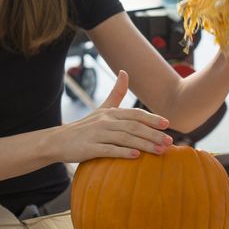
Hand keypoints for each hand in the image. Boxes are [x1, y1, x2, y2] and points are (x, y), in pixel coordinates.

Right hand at [51, 70, 172, 162]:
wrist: (58, 141)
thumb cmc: (85, 126)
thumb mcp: (101, 109)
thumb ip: (116, 92)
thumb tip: (125, 71)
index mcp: (110, 113)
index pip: (135, 114)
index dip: (151, 118)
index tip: (167, 124)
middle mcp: (105, 121)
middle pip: (133, 126)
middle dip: (153, 134)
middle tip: (169, 142)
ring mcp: (96, 134)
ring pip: (124, 138)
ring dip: (144, 144)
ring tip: (159, 150)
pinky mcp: (89, 148)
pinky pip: (108, 150)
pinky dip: (122, 152)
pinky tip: (136, 156)